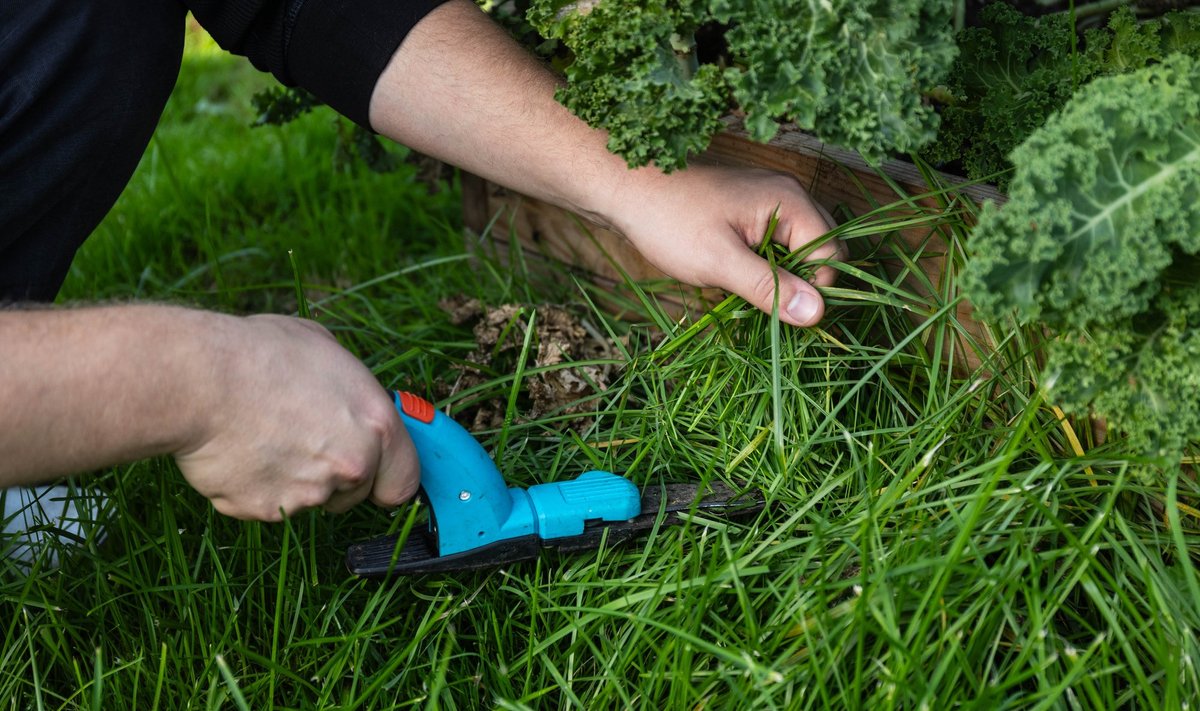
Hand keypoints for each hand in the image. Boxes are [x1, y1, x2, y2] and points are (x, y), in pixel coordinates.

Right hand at [175, 314, 418, 520]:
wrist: (199, 380)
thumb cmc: (261, 354)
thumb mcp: (326, 351)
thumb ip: (352, 391)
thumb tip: (350, 400)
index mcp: (377, 425)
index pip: (405, 480)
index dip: (389, 476)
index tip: (377, 472)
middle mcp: (352, 465)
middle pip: (356, 492)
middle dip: (335, 474)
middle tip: (302, 438)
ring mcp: (310, 495)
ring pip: (310, 500)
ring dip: (294, 479)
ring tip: (263, 435)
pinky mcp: (267, 511)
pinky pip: (268, 504)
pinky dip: (255, 486)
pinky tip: (240, 450)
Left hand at [602, 164, 841, 326]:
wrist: (626, 187)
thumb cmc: (669, 221)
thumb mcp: (719, 262)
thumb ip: (769, 288)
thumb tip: (817, 315)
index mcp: (791, 201)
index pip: (832, 256)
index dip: (815, 291)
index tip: (782, 316)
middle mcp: (790, 196)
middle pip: (821, 252)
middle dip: (800, 285)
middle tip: (765, 309)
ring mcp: (771, 202)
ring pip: (797, 252)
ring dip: (780, 279)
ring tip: (746, 293)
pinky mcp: (751, 212)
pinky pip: (775, 246)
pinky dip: (763, 268)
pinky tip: (736, 278)